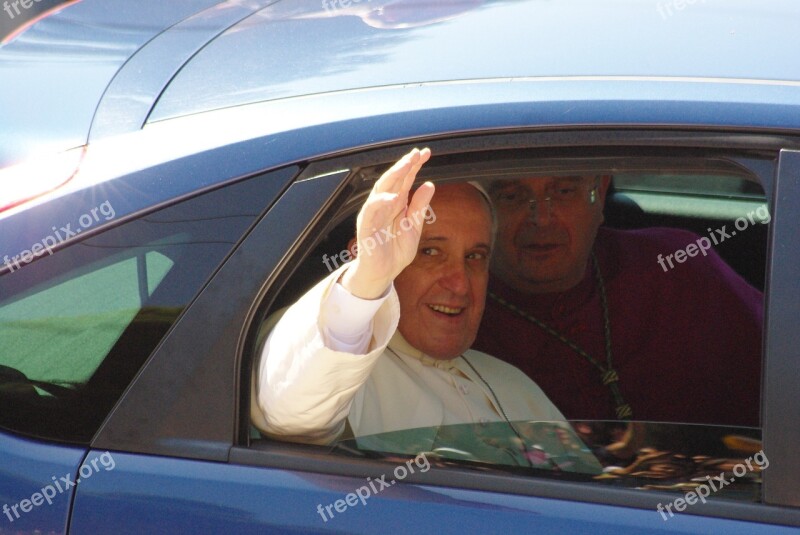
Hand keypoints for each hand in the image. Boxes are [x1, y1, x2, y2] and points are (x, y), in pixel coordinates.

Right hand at [341, 148, 433, 298]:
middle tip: (416, 154)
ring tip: (406, 165)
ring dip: (393, 176)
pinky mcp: (366, 227)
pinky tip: (393, 196)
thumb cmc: (395, 251)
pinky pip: (371, 211)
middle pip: (393, 179)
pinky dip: (381, 202)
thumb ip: (419, 207)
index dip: (414, 165)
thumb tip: (430, 185)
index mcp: (396, 203)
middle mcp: (384, 205)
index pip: (405, 179)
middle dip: (404, 165)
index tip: (426, 153)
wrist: (382, 274)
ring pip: (381, 189)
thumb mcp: (414, 228)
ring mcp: (374, 214)